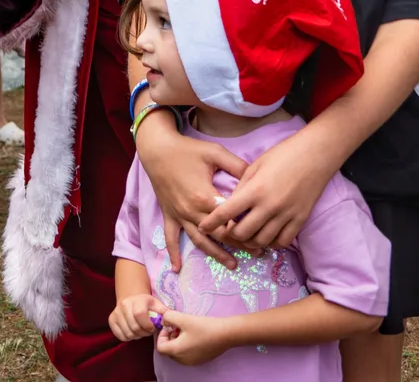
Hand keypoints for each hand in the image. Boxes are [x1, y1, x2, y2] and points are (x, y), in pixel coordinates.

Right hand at [108, 292, 168, 342]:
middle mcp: (124, 304)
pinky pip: (120, 336)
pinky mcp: (111, 320)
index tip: (152, 328)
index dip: (147, 325)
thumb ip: (164, 312)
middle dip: (143, 333)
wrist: (131, 298)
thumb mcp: (157, 304)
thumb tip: (170, 319)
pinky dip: (128, 337)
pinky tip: (133, 332)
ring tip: (140, 331)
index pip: (140, 314)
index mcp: (137, 300)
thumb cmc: (147, 304)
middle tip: (147, 330)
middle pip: (134, 326)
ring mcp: (116, 312)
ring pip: (128, 333)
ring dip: (136, 336)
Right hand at [138, 125, 247, 270]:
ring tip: (233, 265)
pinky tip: (177, 269)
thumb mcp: (215, 152)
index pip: (230, 220)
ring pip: (200, 241)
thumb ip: (237, 165)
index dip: (246, 228)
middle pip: (220, 234)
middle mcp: (192, 211)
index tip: (262, 234)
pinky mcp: (169, 215)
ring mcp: (179, 215)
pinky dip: (173, 254)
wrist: (157, 149)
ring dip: (217, 254)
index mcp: (205, 197)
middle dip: (240, 245)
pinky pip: (170, 237)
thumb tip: (255, 178)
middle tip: (258, 252)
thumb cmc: (187, 150)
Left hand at [155, 310, 233, 365]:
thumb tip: (163, 320)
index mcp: (177, 351)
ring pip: (177, 352)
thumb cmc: (203, 326)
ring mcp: (192, 361)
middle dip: (170, 337)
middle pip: (168, 350)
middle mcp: (183, 360)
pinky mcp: (200, 360)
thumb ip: (168, 317)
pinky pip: (187, 353)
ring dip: (178, 340)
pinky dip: (186, 345)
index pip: (160, 347)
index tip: (170, 326)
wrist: (226, 334)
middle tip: (178, 326)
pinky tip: (194, 334)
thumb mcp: (183, 318)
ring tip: (187, 328)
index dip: (161, 335)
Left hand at [197, 130, 334, 251]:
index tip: (202, 227)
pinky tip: (265, 236)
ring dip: (250, 241)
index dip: (211, 222)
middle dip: (231, 234)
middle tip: (228, 229)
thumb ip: (242, 187)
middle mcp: (269, 206)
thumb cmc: (282, 155)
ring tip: (245, 235)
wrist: (315, 155)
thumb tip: (230, 205)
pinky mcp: (300, 220)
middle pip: (242, 233)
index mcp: (255, 190)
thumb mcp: (255, 166)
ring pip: (262, 241)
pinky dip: (270, 243)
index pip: (227, 212)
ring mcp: (286, 215)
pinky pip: (282, 242)